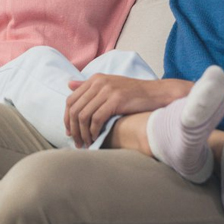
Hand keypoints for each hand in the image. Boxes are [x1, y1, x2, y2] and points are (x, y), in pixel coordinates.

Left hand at [63, 75, 191, 147]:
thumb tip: (69, 84)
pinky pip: (96, 118)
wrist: (156, 93)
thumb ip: (88, 86)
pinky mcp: (116, 99)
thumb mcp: (109, 85)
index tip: (70, 133)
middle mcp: (98, 82)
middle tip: (77, 143)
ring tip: (86, 144)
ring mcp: (107, 90)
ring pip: (84, 115)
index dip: (67, 119)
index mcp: (94, 79)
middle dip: (74, 129)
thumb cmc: (133, 93)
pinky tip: (96, 139)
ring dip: (83, 133)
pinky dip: (93, 131)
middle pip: (75, 109)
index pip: (70, 100)